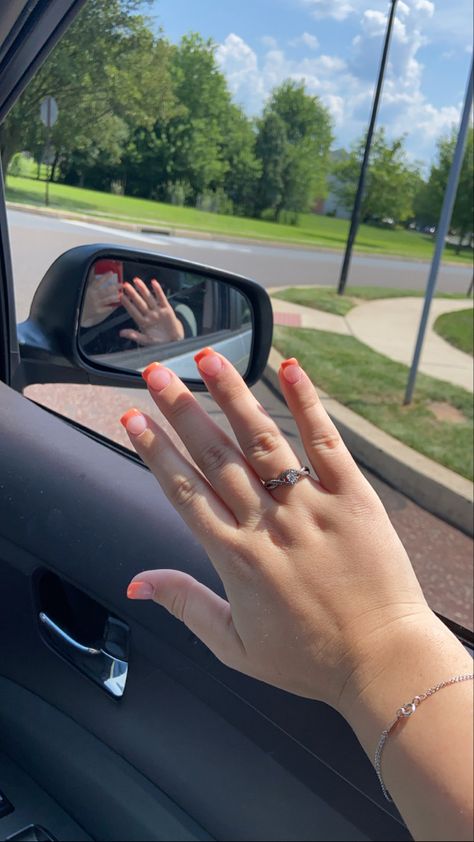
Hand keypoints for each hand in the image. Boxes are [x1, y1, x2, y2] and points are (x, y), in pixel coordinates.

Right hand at [81, 270, 120, 326]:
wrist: (76, 313)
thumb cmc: (79, 300)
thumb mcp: (83, 289)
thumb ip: (90, 280)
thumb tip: (93, 269)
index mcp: (89, 289)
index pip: (98, 281)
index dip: (105, 277)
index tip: (111, 273)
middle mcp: (93, 296)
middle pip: (106, 290)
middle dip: (115, 287)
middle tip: (122, 284)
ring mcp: (96, 304)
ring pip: (108, 299)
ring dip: (115, 297)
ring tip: (121, 294)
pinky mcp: (97, 311)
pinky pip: (107, 308)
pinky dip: (112, 306)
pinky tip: (117, 304)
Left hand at [119, 277, 184, 344]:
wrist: (174, 342)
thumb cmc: (159, 342)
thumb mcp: (146, 341)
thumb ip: (135, 336)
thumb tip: (121, 333)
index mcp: (143, 323)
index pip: (133, 311)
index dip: (127, 304)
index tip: (120, 296)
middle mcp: (149, 315)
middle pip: (139, 302)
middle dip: (133, 293)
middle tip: (125, 285)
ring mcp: (158, 312)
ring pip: (149, 298)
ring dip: (143, 289)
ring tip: (136, 281)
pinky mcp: (167, 310)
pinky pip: (162, 299)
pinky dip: (158, 291)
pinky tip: (154, 283)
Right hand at [120, 351, 431, 712]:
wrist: (382, 661)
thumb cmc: (309, 659)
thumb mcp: (233, 646)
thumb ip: (184, 605)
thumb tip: (136, 582)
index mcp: (234, 557)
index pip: (183, 490)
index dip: (154, 450)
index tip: (134, 417)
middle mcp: (266, 524)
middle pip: (214, 455)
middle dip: (180, 410)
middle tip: (155, 373)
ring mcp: (310, 506)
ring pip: (262, 439)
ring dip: (231, 395)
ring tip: (206, 359)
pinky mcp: (352, 497)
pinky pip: (325, 442)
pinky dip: (306, 403)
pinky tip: (288, 369)